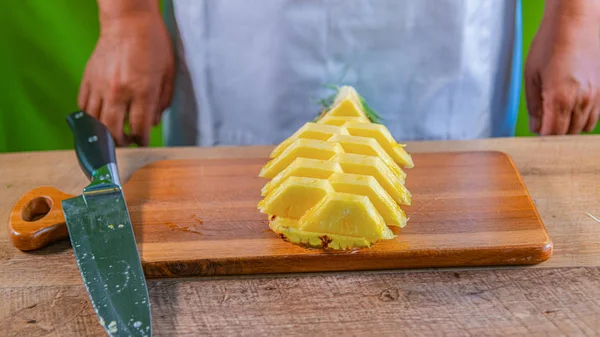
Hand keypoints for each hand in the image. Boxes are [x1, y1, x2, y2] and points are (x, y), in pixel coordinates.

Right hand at [78, 13, 173, 145]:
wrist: (128, 21)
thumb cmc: (153, 45)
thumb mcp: (168, 74)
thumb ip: (161, 101)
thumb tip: (152, 123)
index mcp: (142, 90)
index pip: (139, 128)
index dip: (141, 140)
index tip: (142, 142)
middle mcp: (119, 91)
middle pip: (113, 131)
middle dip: (121, 142)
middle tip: (127, 141)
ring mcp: (100, 86)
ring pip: (95, 122)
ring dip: (104, 133)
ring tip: (113, 132)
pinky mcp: (88, 79)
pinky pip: (83, 106)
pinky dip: (90, 116)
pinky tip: (100, 116)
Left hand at [524, 1, 599, 134]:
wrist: (576, 21)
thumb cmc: (550, 43)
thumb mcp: (532, 75)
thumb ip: (534, 105)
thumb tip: (535, 127)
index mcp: (559, 97)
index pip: (552, 133)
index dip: (541, 138)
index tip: (534, 133)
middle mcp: (581, 99)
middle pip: (567, 133)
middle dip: (553, 134)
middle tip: (542, 125)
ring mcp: (595, 95)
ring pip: (582, 127)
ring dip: (567, 128)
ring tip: (555, 117)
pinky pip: (594, 116)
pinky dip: (581, 119)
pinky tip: (570, 111)